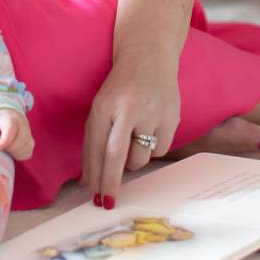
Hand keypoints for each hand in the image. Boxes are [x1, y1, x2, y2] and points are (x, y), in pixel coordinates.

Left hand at [0, 108, 34, 160]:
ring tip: (5, 148)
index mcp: (9, 117)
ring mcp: (28, 132)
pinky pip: (28, 153)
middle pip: (20, 141)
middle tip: (0, 146)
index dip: (3, 142)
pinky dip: (19, 155)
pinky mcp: (30, 141)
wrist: (4, 114)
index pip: (10, 130)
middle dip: (8, 148)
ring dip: (14, 152)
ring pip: (25, 148)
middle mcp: (22, 123)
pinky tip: (12, 151)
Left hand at [80, 53, 180, 206]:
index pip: (96, 148)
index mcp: (104, 106)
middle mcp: (128, 109)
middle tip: (107, 204)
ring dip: (133, 161)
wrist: (149, 56)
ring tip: (133, 141)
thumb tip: (87, 181)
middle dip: (111, 184)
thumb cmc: (120, 88)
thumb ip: (93, 142)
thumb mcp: (100, 108)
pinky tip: (150, 130)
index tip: (94, 199)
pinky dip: (152, 148)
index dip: (95, 176)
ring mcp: (152, 112)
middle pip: (116, 157)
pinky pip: (160, 149)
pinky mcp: (172, 116)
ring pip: (140, 158)